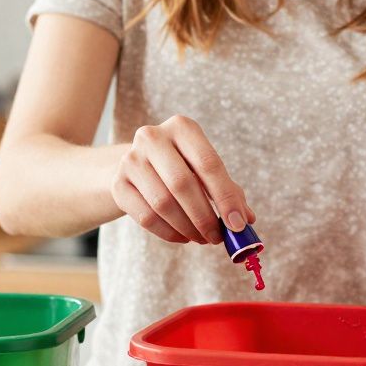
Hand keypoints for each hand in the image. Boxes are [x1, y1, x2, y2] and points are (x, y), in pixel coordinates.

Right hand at [111, 115, 254, 244]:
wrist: (134, 167)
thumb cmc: (180, 168)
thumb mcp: (204, 171)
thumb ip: (227, 191)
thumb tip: (246, 220)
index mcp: (182, 127)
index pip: (208, 164)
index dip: (225, 197)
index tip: (237, 224)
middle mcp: (153, 137)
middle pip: (182, 184)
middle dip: (204, 217)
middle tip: (217, 238)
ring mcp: (131, 160)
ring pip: (163, 204)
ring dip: (187, 228)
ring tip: (202, 238)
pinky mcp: (118, 184)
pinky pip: (146, 217)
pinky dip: (169, 233)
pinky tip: (182, 236)